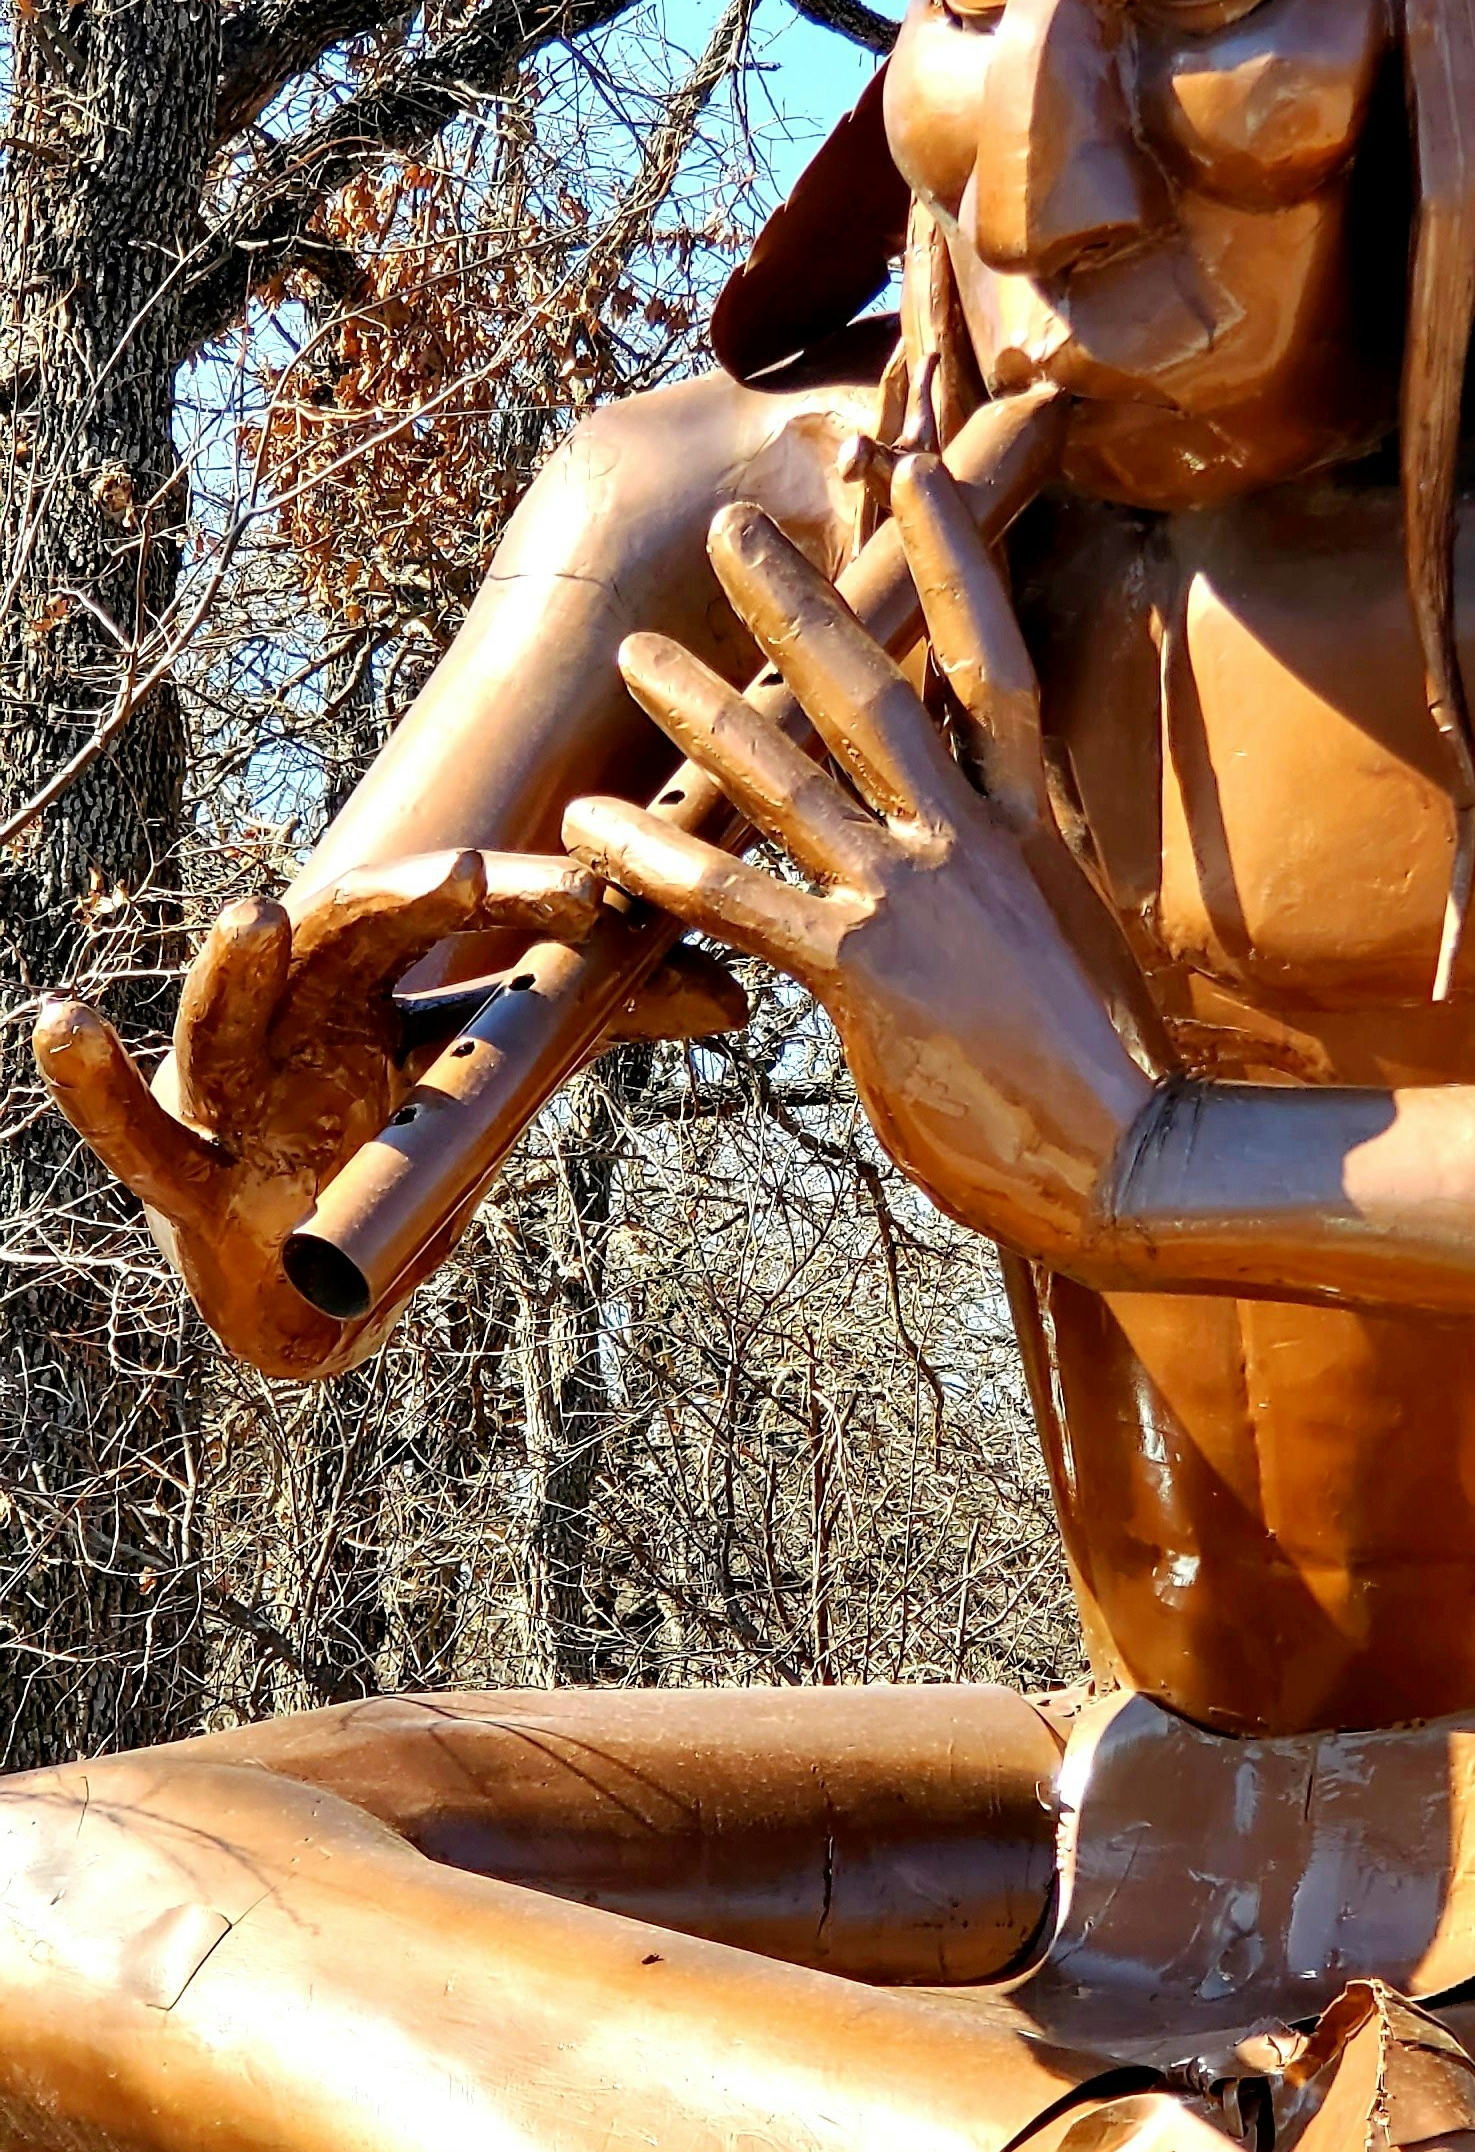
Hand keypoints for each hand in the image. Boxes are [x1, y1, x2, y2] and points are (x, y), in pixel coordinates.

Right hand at [33, 849, 735, 1378]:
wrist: (302, 1273)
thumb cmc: (385, 1141)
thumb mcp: (488, 1076)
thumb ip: (590, 1024)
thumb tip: (731, 994)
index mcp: (375, 979)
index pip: (458, 912)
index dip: (526, 899)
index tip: (604, 898)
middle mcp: (297, 1011)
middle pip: (352, 937)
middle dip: (406, 907)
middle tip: (473, 877)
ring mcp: (234, 1086)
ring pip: (232, 1012)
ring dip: (238, 971)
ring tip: (252, 918)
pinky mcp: (185, 1173)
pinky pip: (132, 1129)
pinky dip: (93, 1083)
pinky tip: (59, 1025)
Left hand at [564, 453, 1168, 1268]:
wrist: (1141, 1156)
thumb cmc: (1112, 1085)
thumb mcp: (1070, 957)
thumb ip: (1012, 902)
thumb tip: (983, 894)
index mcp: (1031, 833)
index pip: (993, 668)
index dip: (958, 566)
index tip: (921, 481)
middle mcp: (972, 843)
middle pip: (874, 688)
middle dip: (799, 600)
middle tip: (732, 525)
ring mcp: (918, 897)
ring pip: (790, 776)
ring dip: (703, 710)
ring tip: (632, 654)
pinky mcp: (869, 968)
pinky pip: (741, 899)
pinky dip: (660, 860)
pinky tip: (593, 829)